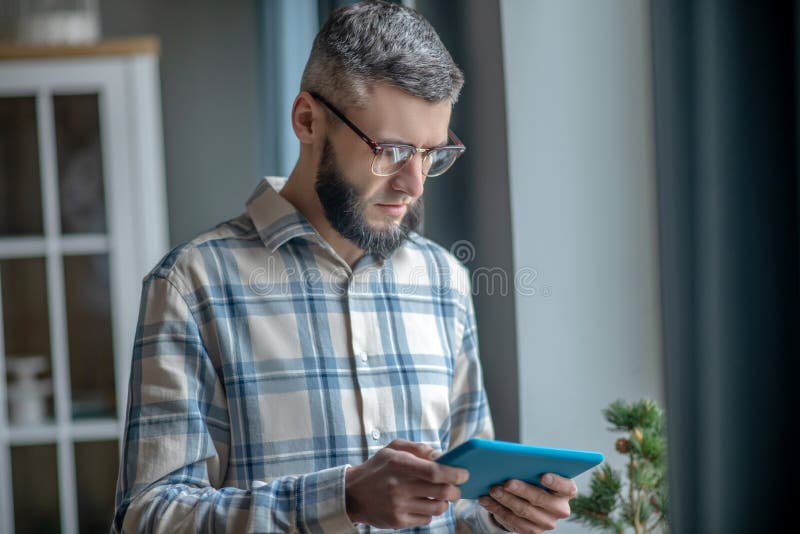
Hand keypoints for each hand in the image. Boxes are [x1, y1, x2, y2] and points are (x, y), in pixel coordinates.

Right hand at [345, 439, 468, 528]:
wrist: (352, 494)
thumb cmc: (377, 468)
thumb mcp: (393, 449)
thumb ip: (418, 449)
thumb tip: (442, 456)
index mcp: (399, 464)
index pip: (435, 472)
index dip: (454, 474)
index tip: (464, 474)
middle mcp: (399, 486)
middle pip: (442, 493)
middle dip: (455, 491)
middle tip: (456, 488)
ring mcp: (398, 506)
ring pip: (437, 508)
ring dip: (443, 502)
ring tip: (439, 496)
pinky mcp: (397, 522)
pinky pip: (426, 520)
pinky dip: (430, 512)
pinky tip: (422, 504)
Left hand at [478, 474, 576, 532]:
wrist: (528, 502)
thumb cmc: (533, 479)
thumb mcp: (537, 471)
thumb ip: (532, 465)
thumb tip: (512, 458)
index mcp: (567, 491)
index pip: (567, 487)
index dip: (556, 482)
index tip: (542, 475)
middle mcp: (560, 508)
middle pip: (541, 499)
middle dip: (523, 490)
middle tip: (507, 482)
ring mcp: (547, 522)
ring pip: (525, 511)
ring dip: (506, 500)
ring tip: (493, 489)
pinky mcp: (533, 531)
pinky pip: (513, 521)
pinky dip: (497, 509)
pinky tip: (486, 500)